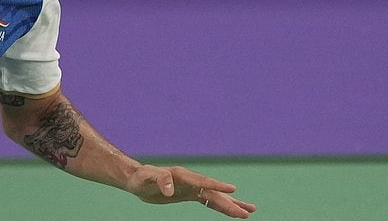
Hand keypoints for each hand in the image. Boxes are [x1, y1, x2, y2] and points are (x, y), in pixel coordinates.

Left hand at [126, 164, 256, 217]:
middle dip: (231, 203)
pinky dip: (220, 206)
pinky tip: (231, 211)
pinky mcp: (189, 195)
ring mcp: (191, 188)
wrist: (137, 181)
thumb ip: (160, 179)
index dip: (217, 186)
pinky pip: (208, 202)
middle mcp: (190, 181)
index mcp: (182, 175)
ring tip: (250, 211)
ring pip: (215, 197)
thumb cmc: (141, 177)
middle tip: (248, 212)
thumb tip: (170, 190)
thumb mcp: (147, 177)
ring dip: (232, 204)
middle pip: (213, 193)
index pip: (203, 182)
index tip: (233, 190)